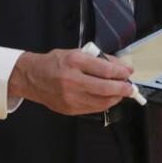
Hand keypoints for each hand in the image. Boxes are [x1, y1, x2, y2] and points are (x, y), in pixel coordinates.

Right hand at [9, 49, 133, 115]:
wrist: (31, 77)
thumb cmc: (54, 62)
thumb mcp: (76, 53)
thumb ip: (99, 59)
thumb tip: (120, 66)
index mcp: (74, 61)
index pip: (104, 69)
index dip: (120, 72)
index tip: (128, 72)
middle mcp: (72, 80)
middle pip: (105, 88)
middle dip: (122, 88)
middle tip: (130, 87)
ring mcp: (70, 97)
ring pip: (101, 101)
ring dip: (115, 98)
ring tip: (120, 92)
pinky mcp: (69, 109)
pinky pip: (93, 109)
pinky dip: (104, 104)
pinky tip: (108, 98)